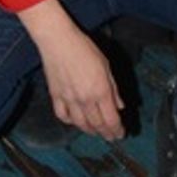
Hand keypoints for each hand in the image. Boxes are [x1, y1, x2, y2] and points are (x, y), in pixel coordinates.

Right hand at [35, 28, 124, 142]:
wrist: (58, 40)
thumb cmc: (83, 47)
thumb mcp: (105, 66)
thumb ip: (113, 88)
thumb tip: (119, 105)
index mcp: (100, 91)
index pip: (111, 120)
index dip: (117, 130)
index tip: (121, 133)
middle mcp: (85, 99)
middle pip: (97, 125)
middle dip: (106, 134)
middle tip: (111, 136)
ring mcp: (69, 99)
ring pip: (80, 124)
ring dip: (90, 131)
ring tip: (95, 131)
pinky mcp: (55, 96)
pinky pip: (63, 116)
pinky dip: (70, 121)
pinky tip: (75, 120)